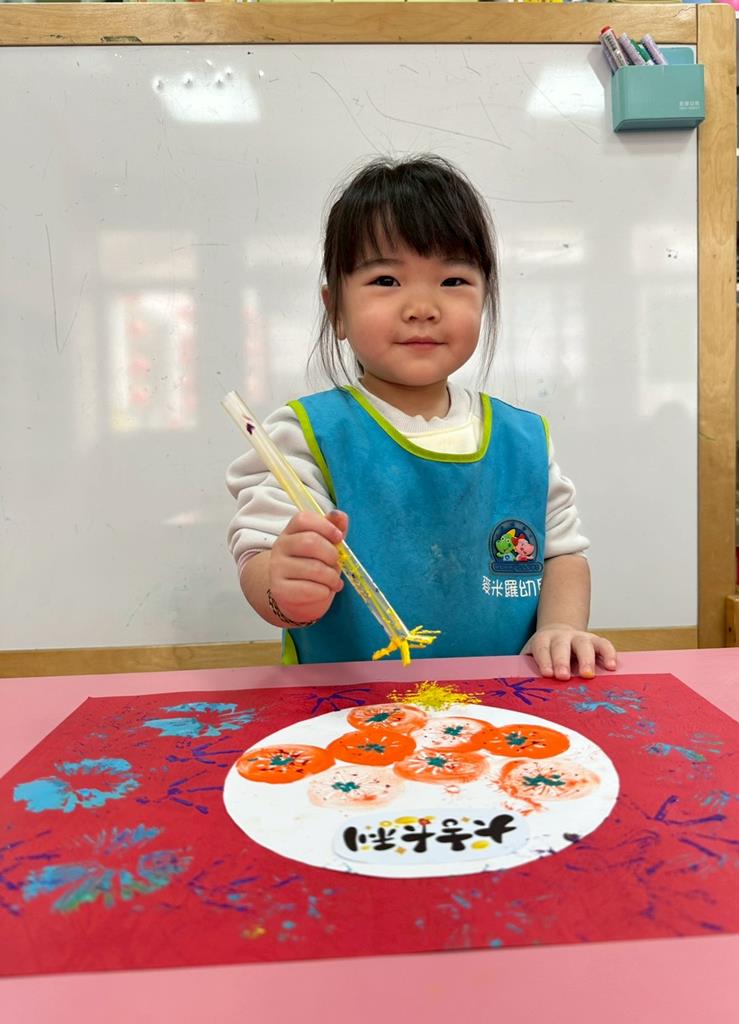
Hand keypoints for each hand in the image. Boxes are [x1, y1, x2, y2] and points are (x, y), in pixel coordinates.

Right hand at [268, 509, 347, 624]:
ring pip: (314, 568)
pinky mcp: (280, 589)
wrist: (297, 594)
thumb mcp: (326, 544)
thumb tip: (340, 515)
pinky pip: (310, 589)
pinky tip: (324, 591)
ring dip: (332, 577)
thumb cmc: (315, 564)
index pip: (304, 519)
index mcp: (291, 530)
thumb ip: (334, 528)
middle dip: (332, 554)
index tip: (339, 538)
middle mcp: (280, 546)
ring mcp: (277, 568)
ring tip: (333, 581)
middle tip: (336, 563)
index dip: (326, 526)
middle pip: (310, 542)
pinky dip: (324, 592)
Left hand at [521, 623, 616, 680]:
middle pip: (561, 646)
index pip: (542, 649)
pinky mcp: (595, 640)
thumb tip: (525, 688)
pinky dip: (609, 654)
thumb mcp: (532, 657)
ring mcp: (580, 637)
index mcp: (543, 640)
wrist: (558, 632)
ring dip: (586, 659)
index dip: (544, 660)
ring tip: (588, 675)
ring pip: (584, 644)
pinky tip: (611, 667)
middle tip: (563, 676)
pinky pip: (604, 644)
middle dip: (562, 661)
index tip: (547, 674)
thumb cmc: (545, 653)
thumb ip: (528, 669)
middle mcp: (561, 637)